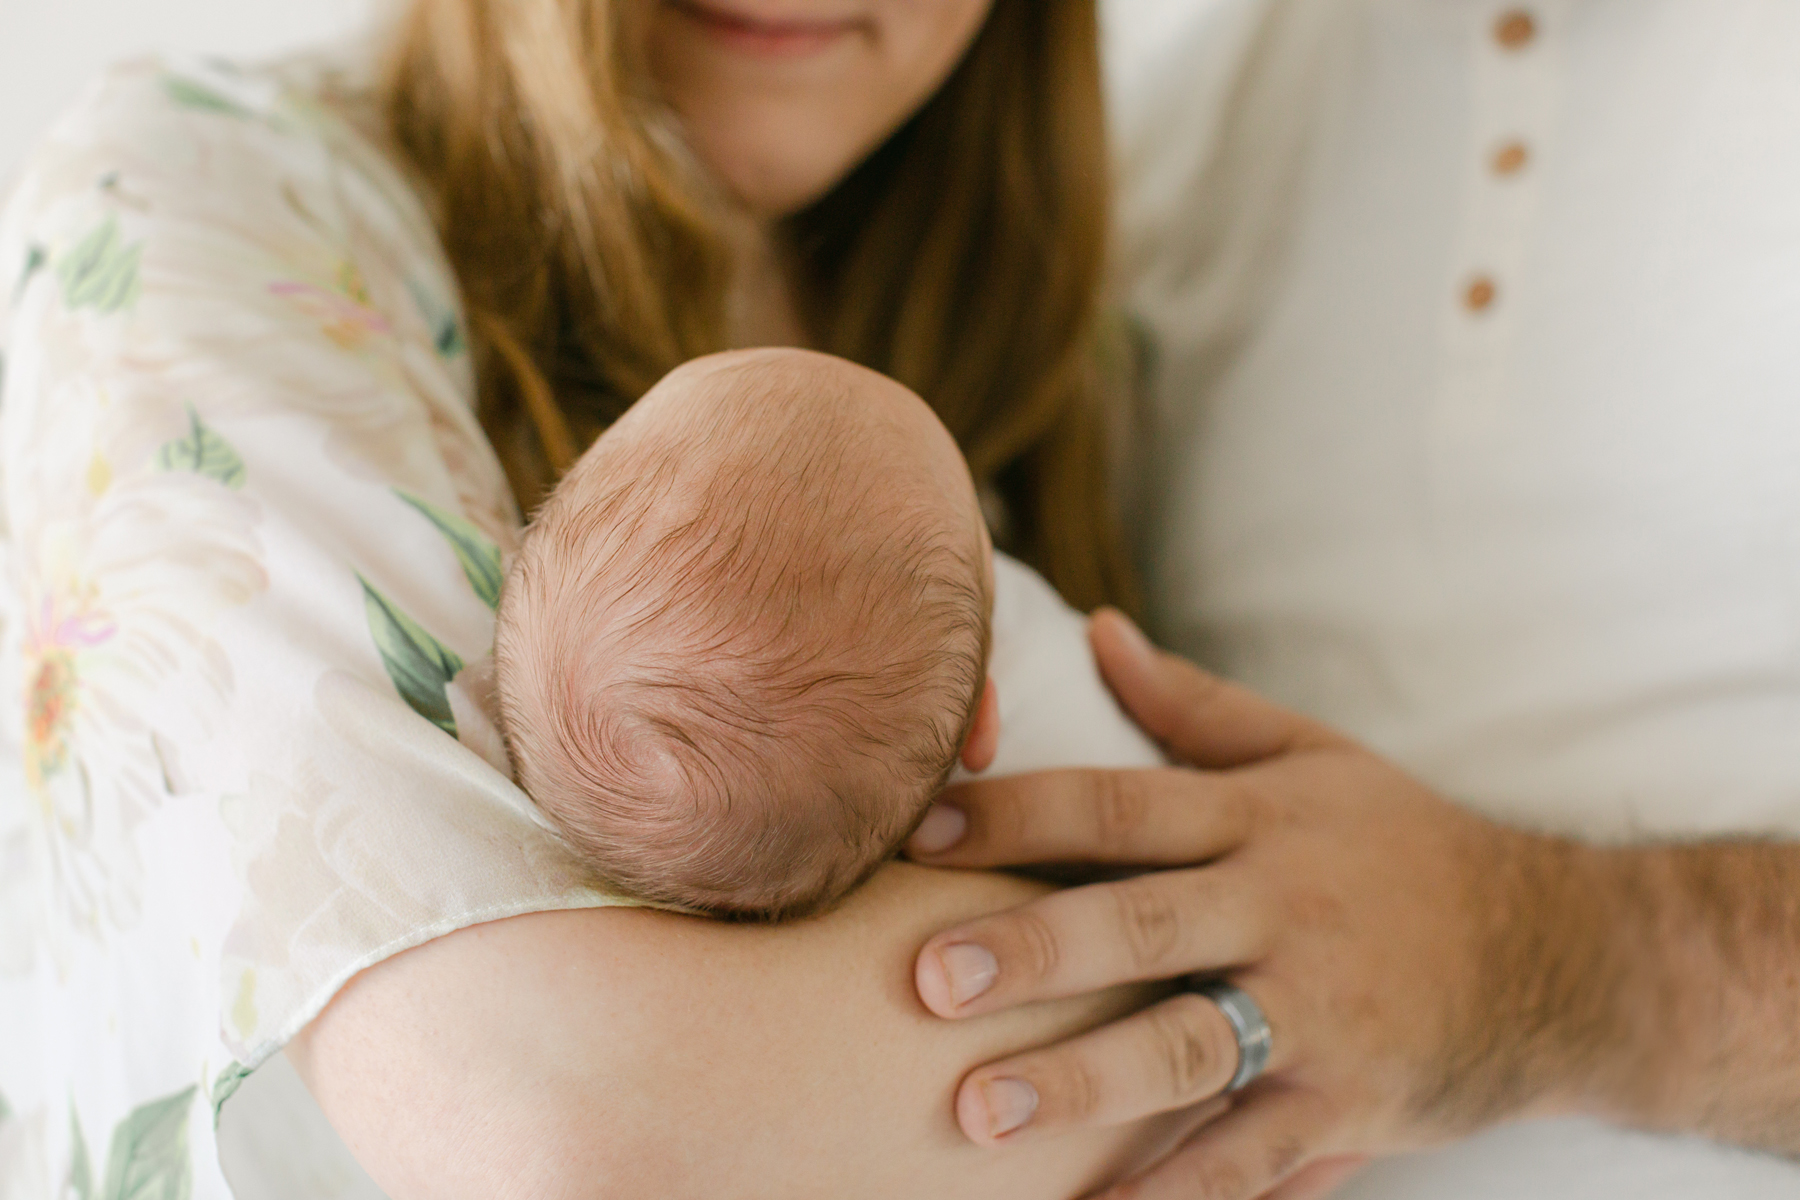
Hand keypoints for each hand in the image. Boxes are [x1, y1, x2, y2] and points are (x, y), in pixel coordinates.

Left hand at [907, 611, 1616, 1198]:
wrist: (1566, 954)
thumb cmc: (1407, 846)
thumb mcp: (1313, 754)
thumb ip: (1194, 703)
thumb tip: (1095, 629)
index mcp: (1258, 818)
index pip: (1120, 806)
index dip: (1017, 813)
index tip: (919, 832)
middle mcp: (1283, 906)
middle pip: (1141, 921)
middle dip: (1030, 949)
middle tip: (924, 978)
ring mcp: (1319, 1008)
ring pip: (1187, 1043)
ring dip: (1080, 1079)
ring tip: (976, 1110)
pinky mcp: (1352, 1098)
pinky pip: (1252, 1153)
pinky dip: (1176, 1190)